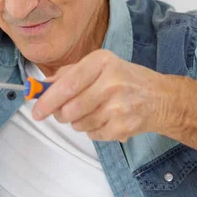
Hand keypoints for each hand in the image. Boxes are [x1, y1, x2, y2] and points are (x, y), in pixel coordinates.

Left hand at [32, 50, 174, 141]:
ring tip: (92, 111)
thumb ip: (68, 74)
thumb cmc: (124, 79)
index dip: (48, 100)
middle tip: (62, 112)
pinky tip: (105, 119)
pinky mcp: (124, 126)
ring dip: (77, 122)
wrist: (160, 98)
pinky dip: (92, 130)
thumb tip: (41, 88)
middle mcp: (112, 82)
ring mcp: (119, 106)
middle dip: (60, 114)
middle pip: (70, 108)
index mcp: (101, 62)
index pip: (68, 84)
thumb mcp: (98, 66)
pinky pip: (92, 134)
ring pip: (79, 124)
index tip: (36, 111)